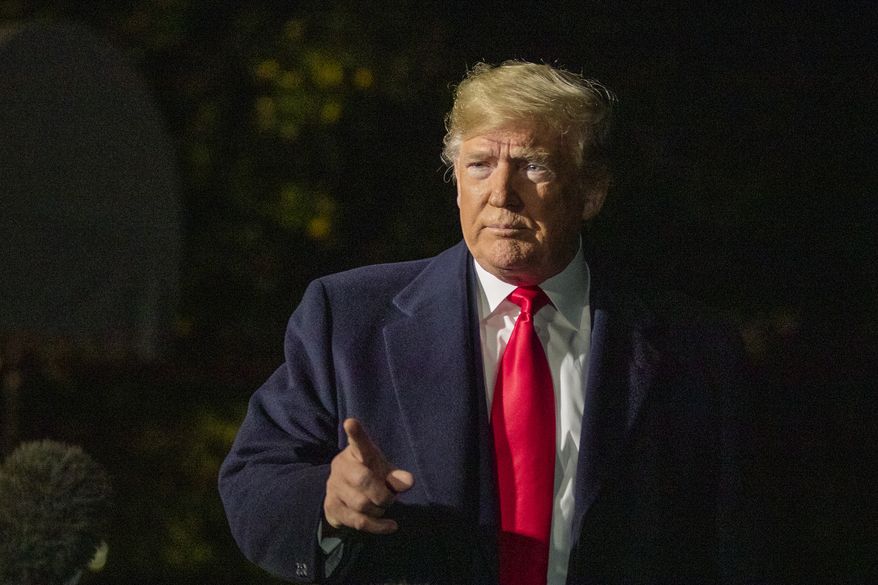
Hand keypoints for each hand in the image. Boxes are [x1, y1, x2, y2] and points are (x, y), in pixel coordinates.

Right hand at [323, 418, 413, 534]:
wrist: (345, 496)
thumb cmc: (370, 476)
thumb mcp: (385, 472)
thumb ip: (396, 476)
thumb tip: (408, 481)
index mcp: (357, 453)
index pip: (358, 442)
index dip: (356, 433)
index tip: (351, 423)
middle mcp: (341, 466)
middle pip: (362, 480)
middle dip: (382, 494)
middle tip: (390, 498)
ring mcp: (333, 486)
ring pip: (361, 504)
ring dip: (379, 510)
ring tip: (382, 507)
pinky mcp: (331, 507)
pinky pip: (358, 522)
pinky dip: (378, 526)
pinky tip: (390, 525)